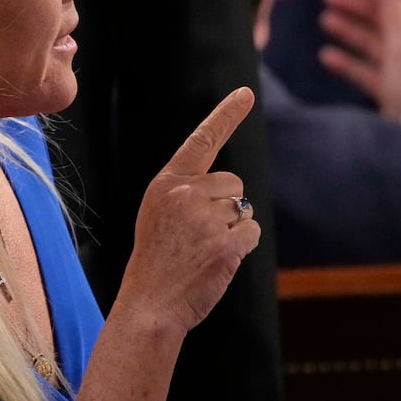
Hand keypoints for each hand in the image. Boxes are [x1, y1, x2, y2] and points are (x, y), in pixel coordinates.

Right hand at [119, 88, 261, 337]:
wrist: (148, 306)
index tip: (246, 93)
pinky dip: (242, 247)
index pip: (202, 140)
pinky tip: (216, 262)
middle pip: (233, 183)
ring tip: (202, 252)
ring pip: (243, 209)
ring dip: (233, 230)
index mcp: (166, 184)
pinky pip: (251, 232)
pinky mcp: (224, 245)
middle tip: (199, 236)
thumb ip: (187, 195)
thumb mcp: (159, 217)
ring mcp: (205, 219)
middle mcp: (185, 194)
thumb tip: (232, 192)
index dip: (226, 114)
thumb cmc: (157, 263)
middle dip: (227, 207)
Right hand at [318, 0, 400, 119]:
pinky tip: (325, 56)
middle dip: (354, 6)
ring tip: (324, 20)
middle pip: (379, 19)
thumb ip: (395, 13)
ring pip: (368, 42)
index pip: (394, 1)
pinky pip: (362, 69)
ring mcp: (396, 68)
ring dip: (346, 29)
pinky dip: (345, 61)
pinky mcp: (385, 88)